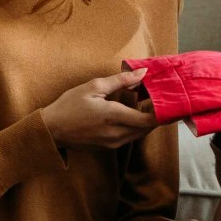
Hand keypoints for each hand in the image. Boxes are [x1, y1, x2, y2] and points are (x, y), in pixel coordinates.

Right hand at [40, 69, 157, 148]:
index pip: (148, 120)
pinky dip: (136, 127)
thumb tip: (142, 73)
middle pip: (147, 128)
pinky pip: (130, 137)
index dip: (162, 113)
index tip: (169, 102)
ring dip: (147, 122)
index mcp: (113, 116)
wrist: (51, 130)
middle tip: (160, 100)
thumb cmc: (69, 105)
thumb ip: (120, 81)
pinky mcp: (109, 147)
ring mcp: (112, 143)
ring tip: (149, 105)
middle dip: (157, 116)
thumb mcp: (93, 87)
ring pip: (139, 134)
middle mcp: (116, 133)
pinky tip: (133, 115)